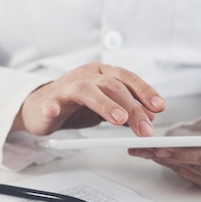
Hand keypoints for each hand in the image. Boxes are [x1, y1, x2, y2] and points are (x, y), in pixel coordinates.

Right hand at [13, 62, 165, 136]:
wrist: (41, 106)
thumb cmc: (75, 104)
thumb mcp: (106, 105)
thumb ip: (126, 108)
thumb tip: (150, 116)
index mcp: (102, 73)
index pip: (127, 78)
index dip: (144, 91)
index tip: (159, 107)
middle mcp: (86, 75)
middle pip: (113, 86)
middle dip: (132, 108)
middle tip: (144, 128)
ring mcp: (66, 86)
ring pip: (87, 90)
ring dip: (104, 104)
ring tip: (118, 119)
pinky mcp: (48, 101)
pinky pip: (50, 103)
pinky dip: (52, 107)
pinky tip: (54, 112)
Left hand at [129, 104, 200, 189]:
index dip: (185, 154)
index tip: (163, 149)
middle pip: (194, 167)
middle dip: (168, 157)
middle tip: (146, 148)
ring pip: (186, 171)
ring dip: (164, 160)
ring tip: (144, 149)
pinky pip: (184, 173)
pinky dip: (169, 162)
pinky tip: (154, 154)